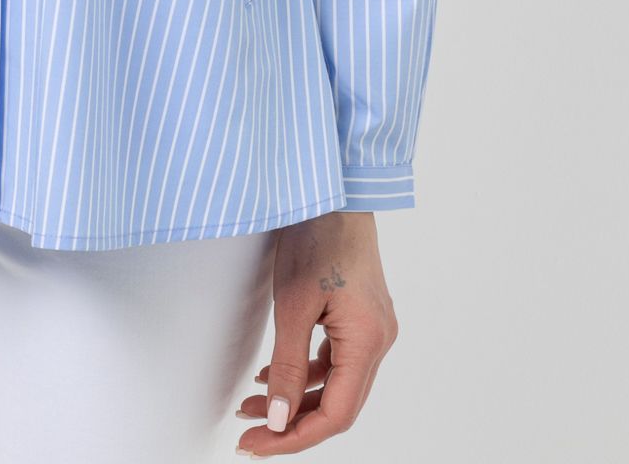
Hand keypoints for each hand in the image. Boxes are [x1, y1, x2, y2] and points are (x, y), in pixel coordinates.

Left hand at [235, 211, 397, 451]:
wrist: (334, 190)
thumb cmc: (317, 235)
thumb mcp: (293, 304)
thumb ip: (286, 365)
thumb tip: (277, 418)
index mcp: (368, 340)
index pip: (337, 414)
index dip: (296, 437)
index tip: (259, 445)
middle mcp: (378, 340)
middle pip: (338, 404)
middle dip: (291, 423)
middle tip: (250, 435)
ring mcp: (372, 328)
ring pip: (335, 383)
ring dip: (295, 398)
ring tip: (252, 407)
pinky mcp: (359, 316)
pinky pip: (335, 360)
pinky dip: (305, 372)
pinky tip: (272, 375)